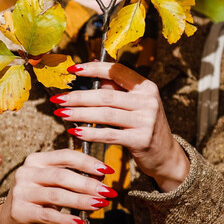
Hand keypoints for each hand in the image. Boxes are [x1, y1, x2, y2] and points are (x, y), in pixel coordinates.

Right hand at [0, 149, 115, 223]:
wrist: (9, 215)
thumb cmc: (38, 194)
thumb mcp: (51, 180)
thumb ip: (72, 176)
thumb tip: (100, 176)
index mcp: (36, 160)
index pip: (65, 156)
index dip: (87, 161)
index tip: (106, 169)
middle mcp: (27, 172)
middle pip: (62, 176)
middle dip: (88, 184)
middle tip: (107, 191)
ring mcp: (22, 192)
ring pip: (57, 195)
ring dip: (81, 200)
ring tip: (99, 204)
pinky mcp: (21, 210)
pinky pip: (48, 215)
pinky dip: (66, 219)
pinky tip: (80, 222)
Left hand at [51, 62, 190, 191]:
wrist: (165, 155)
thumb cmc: (144, 125)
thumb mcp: (135, 104)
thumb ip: (115, 88)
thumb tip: (89, 68)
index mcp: (146, 87)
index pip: (116, 71)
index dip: (93, 68)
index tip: (72, 68)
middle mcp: (148, 100)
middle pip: (106, 95)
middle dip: (78, 96)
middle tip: (58, 98)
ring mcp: (146, 120)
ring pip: (105, 114)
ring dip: (79, 114)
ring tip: (61, 113)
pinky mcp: (141, 140)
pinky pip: (109, 134)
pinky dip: (89, 133)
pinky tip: (74, 131)